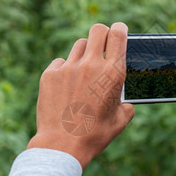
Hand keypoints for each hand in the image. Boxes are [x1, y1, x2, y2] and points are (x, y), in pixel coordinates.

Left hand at [27, 22, 134, 168]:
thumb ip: (126, 106)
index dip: (120, 29)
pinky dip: (65, 69)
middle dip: (102, 34)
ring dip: (84, 53)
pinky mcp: (50, 75)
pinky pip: (60, 62)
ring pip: (79, 45)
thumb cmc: (94, 135)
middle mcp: (91, 65)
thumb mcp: (119, 121)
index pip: (118, 34)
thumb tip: (125, 104)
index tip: (119, 31)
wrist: (62, 145)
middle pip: (97, 30)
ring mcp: (68, 68)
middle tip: (102, 46)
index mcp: (113, 73)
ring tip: (83, 72)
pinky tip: (66, 85)